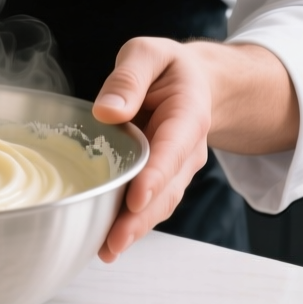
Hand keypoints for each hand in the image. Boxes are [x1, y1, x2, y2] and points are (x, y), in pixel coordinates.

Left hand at [91, 39, 297, 262]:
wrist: (195, 83)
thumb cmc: (168, 68)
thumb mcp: (148, 54)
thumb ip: (130, 77)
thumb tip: (107, 111)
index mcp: (188, 114)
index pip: (173, 149)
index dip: (156, 176)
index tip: (137, 197)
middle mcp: (187, 149)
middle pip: (167, 188)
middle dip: (141, 217)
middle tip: (114, 241)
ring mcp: (177, 169)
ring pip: (160, 203)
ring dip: (135, 228)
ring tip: (107, 249)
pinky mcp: (162, 180)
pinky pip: (149, 204)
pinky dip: (131, 223)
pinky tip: (107, 242)